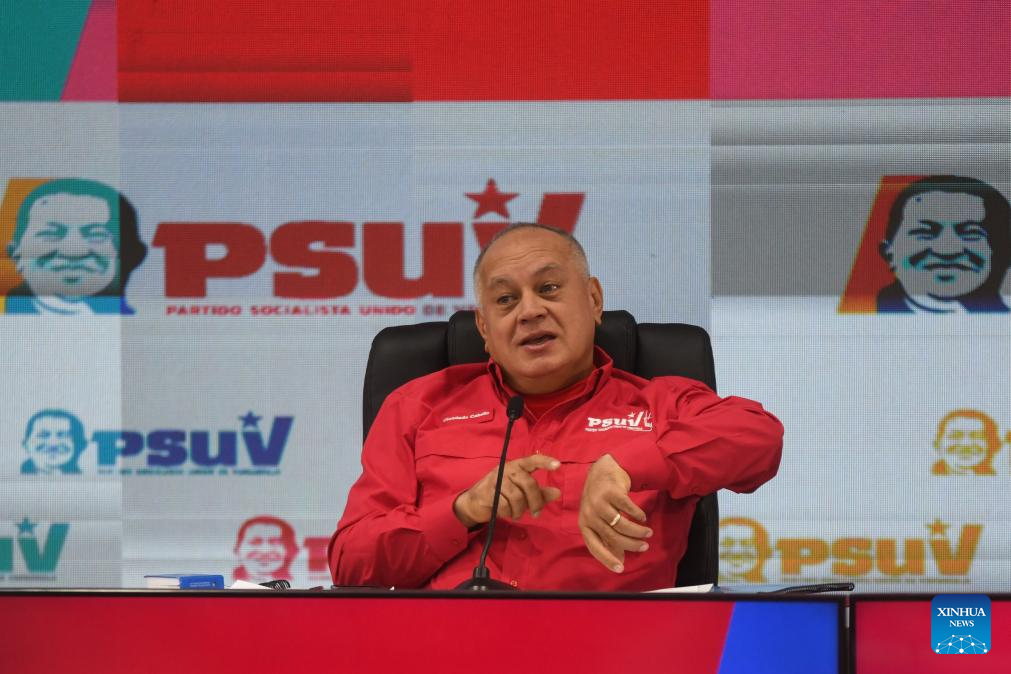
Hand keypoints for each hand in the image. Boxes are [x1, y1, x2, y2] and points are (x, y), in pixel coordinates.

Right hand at [453, 454, 561, 527]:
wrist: (474, 502)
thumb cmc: (502, 495)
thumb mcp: (521, 493)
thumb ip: (539, 493)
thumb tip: (558, 493)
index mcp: (516, 466)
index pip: (532, 460)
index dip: (545, 462)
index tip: (558, 465)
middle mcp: (506, 469)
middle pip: (528, 483)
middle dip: (535, 501)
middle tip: (537, 513)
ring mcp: (495, 480)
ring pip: (517, 496)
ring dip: (520, 510)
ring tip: (518, 514)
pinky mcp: (487, 492)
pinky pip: (505, 505)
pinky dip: (509, 513)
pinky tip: (508, 514)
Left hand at [578, 453, 650, 572]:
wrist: (603, 470)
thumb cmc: (601, 499)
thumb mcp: (599, 518)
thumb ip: (607, 537)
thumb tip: (620, 559)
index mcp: (584, 524)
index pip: (594, 546)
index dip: (607, 559)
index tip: (621, 568)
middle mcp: (589, 514)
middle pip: (613, 536)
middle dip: (631, 544)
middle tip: (645, 546)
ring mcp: (599, 502)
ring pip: (622, 524)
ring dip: (638, 531)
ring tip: (648, 532)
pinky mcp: (611, 492)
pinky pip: (628, 509)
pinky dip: (638, 514)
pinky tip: (642, 517)